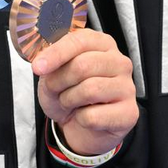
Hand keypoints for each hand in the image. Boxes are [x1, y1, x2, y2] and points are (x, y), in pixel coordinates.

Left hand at [33, 29, 137, 155]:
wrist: (80, 127)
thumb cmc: (70, 95)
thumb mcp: (54, 74)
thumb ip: (50, 62)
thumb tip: (41, 62)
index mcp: (102, 44)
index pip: (80, 41)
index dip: (56, 54)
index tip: (38, 67)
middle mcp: (119, 62)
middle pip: (83, 65)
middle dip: (59, 81)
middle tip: (55, 90)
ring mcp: (127, 87)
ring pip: (90, 89)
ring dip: (69, 100)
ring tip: (70, 102)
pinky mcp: (129, 113)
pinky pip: (94, 116)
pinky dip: (81, 119)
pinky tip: (85, 117)